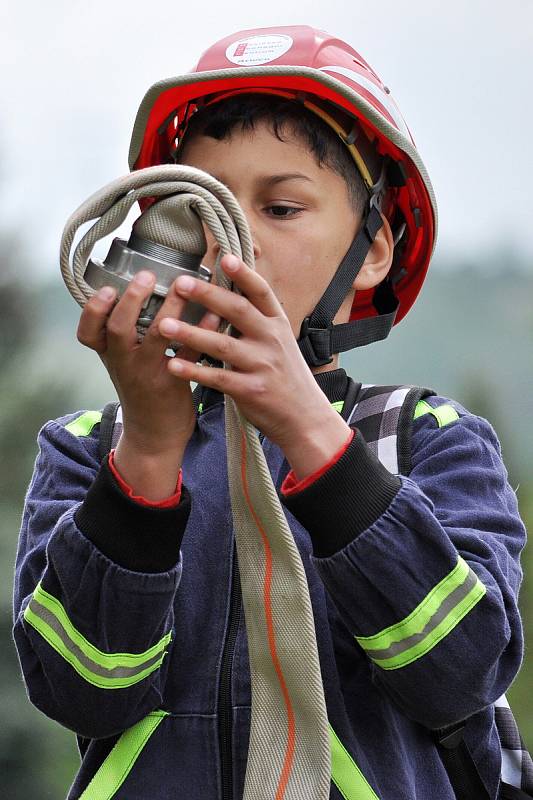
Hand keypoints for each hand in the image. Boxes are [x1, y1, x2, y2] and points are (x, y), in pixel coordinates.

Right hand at [77, 271, 219, 496]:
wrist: (154, 436)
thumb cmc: (141, 390)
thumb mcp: (123, 364)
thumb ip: (125, 335)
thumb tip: (139, 288)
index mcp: (110, 356)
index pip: (88, 332)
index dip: (93, 310)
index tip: (106, 288)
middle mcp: (124, 363)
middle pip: (118, 329)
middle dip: (131, 300)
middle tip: (146, 275)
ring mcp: (148, 374)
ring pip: (156, 337)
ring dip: (171, 309)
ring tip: (184, 285)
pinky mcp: (174, 383)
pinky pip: (190, 352)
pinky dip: (203, 330)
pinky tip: (216, 313)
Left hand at [159, 255, 350, 478]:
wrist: (304, 416)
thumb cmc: (286, 376)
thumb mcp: (279, 341)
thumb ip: (257, 320)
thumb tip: (230, 291)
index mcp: (277, 324)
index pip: (261, 292)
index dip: (243, 274)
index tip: (224, 258)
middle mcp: (271, 340)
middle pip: (238, 311)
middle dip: (207, 296)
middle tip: (179, 284)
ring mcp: (262, 365)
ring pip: (222, 345)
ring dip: (191, 334)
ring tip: (163, 325)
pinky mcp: (251, 390)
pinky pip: (217, 378)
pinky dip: (194, 371)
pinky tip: (173, 365)